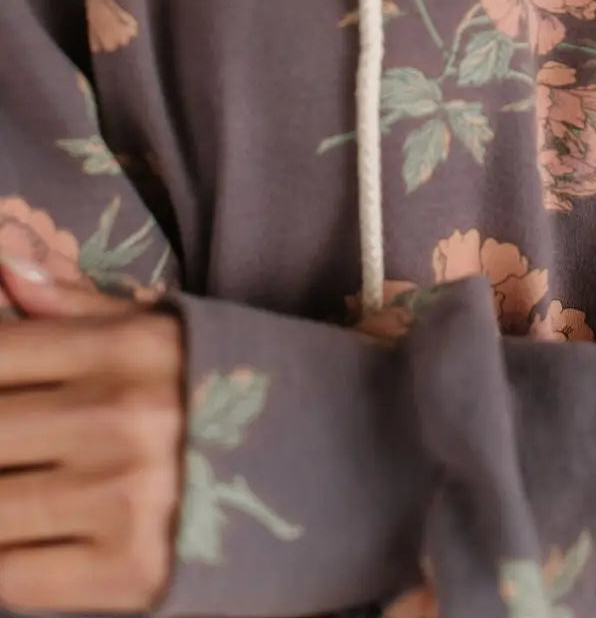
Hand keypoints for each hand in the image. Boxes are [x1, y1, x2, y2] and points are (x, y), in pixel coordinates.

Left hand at [0, 255, 185, 612]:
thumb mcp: (158, 330)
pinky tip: (27, 535)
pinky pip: (13, 577)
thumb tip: (4, 268)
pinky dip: (7, 558)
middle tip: (13, 446)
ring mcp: (124, 498)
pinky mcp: (127, 575)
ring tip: (22, 479)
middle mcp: (124, 417)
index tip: (2, 390)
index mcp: (130, 347)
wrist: (313, 469)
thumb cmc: (213, 388)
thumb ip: (73, 306)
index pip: (0, 353)